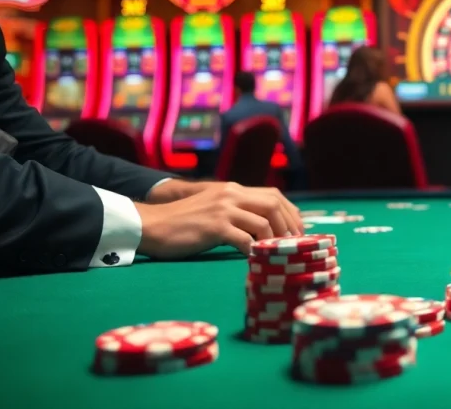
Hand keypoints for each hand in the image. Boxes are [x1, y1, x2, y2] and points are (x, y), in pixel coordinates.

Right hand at [139, 181, 303, 258]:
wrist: (152, 224)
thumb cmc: (183, 222)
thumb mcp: (214, 208)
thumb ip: (237, 211)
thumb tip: (264, 227)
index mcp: (233, 189)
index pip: (274, 195)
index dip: (291, 213)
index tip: (298, 231)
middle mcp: (231, 195)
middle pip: (274, 206)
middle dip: (289, 226)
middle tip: (294, 245)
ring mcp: (223, 209)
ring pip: (263, 223)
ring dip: (274, 241)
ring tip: (277, 255)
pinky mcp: (214, 226)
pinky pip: (244, 240)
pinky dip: (254, 251)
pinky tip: (254, 260)